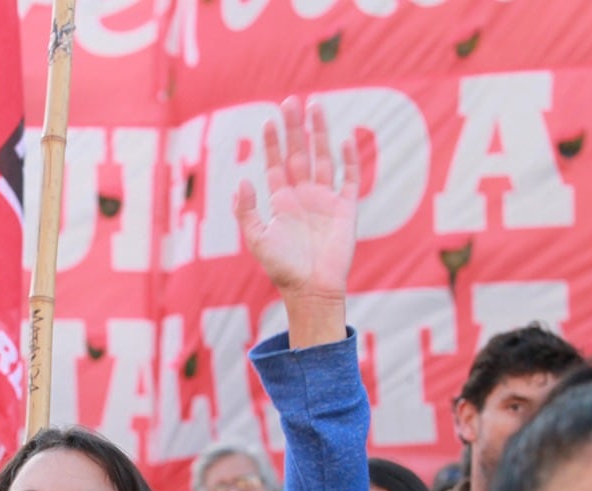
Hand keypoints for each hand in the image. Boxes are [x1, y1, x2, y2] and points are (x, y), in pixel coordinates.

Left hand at [235, 96, 359, 335]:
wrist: (311, 289)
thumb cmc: (282, 269)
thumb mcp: (256, 240)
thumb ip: (246, 211)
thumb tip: (242, 181)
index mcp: (281, 202)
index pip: (276, 164)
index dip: (272, 143)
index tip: (269, 120)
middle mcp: (303, 196)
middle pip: (299, 153)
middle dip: (295, 128)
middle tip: (292, 100)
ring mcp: (325, 200)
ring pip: (323, 157)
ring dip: (319, 133)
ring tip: (316, 106)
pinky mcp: (345, 209)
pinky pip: (349, 178)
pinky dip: (349, 159)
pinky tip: (346, 139)